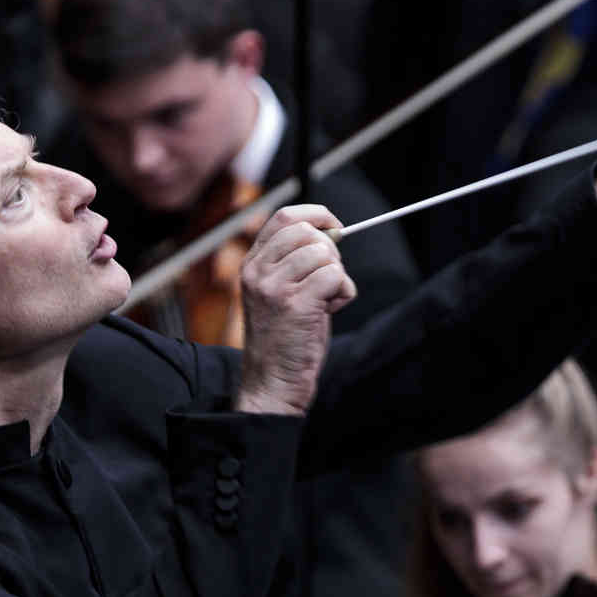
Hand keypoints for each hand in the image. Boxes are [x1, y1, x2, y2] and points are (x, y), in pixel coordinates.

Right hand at [235, 205, 354, 416]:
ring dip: (337, 276)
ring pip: (324, 255)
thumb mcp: (279, 291)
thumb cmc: (284, 338)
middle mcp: (258, 271)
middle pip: (307, 232)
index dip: (315, 215)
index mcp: (252, 264)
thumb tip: (331, 233)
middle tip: (328, 280)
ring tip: (326, 301)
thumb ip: (295, 261)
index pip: (284, 216)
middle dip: (330, 252)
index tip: (334, 226)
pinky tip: (330, 310)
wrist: (272, 381)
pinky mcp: (296, 304)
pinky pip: (335, 276)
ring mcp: (274, 287)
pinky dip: (344, 292)